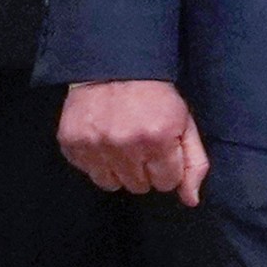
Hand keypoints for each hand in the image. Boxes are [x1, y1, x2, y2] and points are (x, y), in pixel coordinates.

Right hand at [57, 80, 208, 206]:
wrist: (114, 66)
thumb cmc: (155, 96)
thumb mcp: (184, 122)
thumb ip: (194, 162)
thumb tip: (191, 200)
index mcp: (159, 138)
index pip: (167, 183)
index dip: (167, 168)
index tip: (162, 151)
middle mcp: (125, 145)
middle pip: (140, 186)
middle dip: (145, 169)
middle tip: (142, 143)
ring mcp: (95, 146)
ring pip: (112, 185)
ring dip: (120, 169)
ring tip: (123, 143)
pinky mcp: (72, 144)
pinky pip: (89, 173)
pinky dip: (98, 161)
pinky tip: (104, 139)